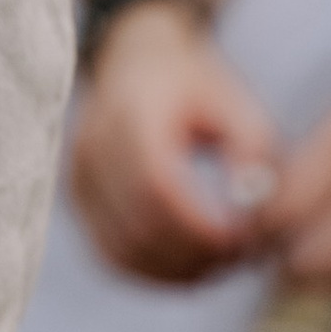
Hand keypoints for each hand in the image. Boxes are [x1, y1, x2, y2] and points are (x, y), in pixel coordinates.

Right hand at [70, 0, 283, 283]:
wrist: (138, 60)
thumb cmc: (195, 85)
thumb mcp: (236, 103)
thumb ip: (252, 152)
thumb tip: (252, 214)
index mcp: (132, 110)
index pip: (155, 186)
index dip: (198, 226)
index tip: (243, 240)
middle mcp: (93, 142)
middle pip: (139, 226)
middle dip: (195, 255)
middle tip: (242, 256)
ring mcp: (78, 173)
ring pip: (123, 249)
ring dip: (176, 270)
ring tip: (221, 261)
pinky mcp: (78, 199)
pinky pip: (111, 254)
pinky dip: (153, 271)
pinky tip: (191, 264)